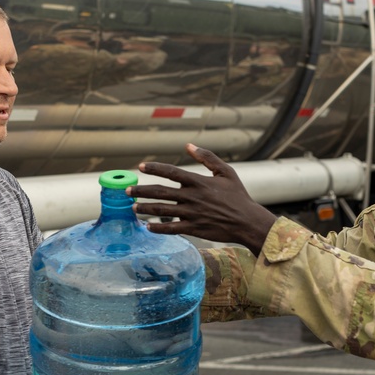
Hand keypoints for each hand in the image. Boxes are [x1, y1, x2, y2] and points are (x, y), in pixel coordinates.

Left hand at [128, 143, 276, 254]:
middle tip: (127, 190)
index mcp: (198, 181)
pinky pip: (171, 228)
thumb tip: (188, 146)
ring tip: (132, 208)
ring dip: (145, 209)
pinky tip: (148, 227)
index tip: (140, 167)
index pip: (171, 172)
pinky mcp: (193, 228)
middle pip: (160, 192)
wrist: (248, 221)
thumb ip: (207, 157)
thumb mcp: (226, 172)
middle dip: (141, 190)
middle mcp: (192, 197)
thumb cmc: (238, 196)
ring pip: (162, 210)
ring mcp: (191, 214)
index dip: (154, 168)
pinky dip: (158, 228)